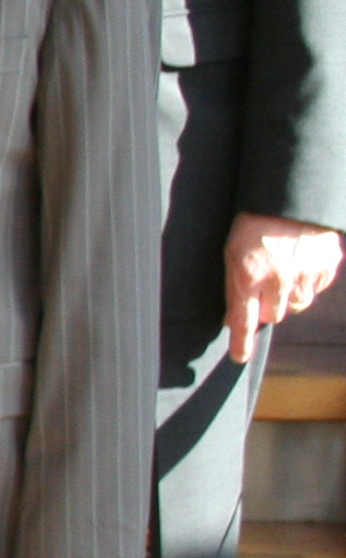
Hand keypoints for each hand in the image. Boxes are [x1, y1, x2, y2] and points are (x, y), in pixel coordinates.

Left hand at [226, 212, 343, 361]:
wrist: (289, 200)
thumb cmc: (253, 226)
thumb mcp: (232, 254)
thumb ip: (235, 288)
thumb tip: (234, 319)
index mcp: (248, 277)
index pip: (243, 320)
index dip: (241, 342)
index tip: (240, 356)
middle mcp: (278, 280)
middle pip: (274, 315)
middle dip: (268, 306)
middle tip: (264, 284)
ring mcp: (304, 274)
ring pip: (297, 306)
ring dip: (288, 296)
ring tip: (282, 271)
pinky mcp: (325, 267)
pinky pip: (315, 288)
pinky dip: (307, 281)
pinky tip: (300, 263)